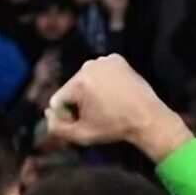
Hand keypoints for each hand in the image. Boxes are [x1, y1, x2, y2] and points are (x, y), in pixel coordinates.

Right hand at [45, 53, 190, 157]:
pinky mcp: (117, 59)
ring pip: (87, 78)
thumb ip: (58, 129)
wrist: (149, 119)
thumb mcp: (83, 135)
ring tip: (108, 105)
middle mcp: (88, 65)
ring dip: (92, 91)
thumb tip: (46, 115)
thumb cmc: (115, 129)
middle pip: (73, 87)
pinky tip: (116, 93)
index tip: (84, 122)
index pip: (59, 99)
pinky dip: (105, 81)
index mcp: (78, 82)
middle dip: (80, 101)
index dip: (68, 114)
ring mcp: (104, 60)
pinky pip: (102, 71)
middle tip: (99, 115)